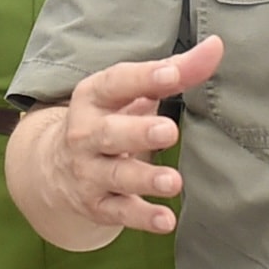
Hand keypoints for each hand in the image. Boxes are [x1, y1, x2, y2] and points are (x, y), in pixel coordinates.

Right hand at [17, 38, 226, 240]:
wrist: (52, 167)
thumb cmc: (108, 118)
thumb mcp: (131, 93)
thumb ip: (176, 71)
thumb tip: (217, 46)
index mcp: (93, 98)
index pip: (116, 83)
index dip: (143, 78)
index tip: (172, 74)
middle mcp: (85, 134)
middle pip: (109, 134)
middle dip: (138, 132)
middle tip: (168, 131)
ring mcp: (88, 172)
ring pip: (116, 175)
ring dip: (145, 179)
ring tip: (174, 182)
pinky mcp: (96, 205)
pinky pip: (119, 212)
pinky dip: (142, 218)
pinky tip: (167, 221)